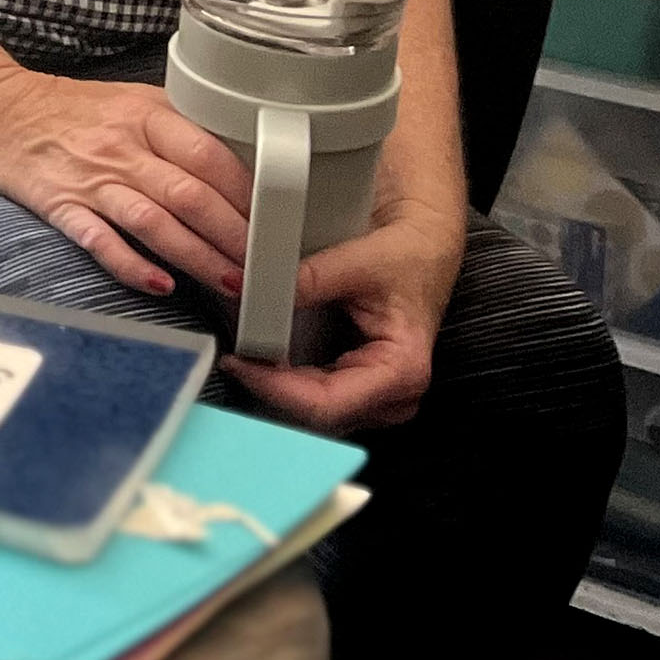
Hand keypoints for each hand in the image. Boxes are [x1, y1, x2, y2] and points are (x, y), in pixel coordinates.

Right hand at [0, 70, 252, 302]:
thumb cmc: (68, 109)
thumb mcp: (129, 101)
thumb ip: (177, 130)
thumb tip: (240, 172)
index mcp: (146, 114)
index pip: (210, 156)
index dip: (248, 194)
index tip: (276, 224)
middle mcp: (121, 146)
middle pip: (189, 194)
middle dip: (234, 236)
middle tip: (264, 268)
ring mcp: (88, 177)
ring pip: (153, 221)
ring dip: (196, 257)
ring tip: (230, 284)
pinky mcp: (58, 205)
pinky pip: (99, 239)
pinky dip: (131, 265)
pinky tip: (160, 285)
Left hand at [223, 202, 461, 433]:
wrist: (425, 244)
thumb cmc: (409, 255)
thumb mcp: (360, 260)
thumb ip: (309, 278)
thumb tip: (253, 289)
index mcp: (402, 371)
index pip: (326, 404)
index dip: (275, 388)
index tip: (238, 362)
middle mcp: (395, 395)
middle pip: (318, 414)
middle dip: (272, 389)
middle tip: (234, 356)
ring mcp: (380, 396)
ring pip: (315, 411)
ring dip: (277, 387)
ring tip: (244, 355)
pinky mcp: (363, 387)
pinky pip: (318, 396)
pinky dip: (287, 381)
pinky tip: (264, 359)